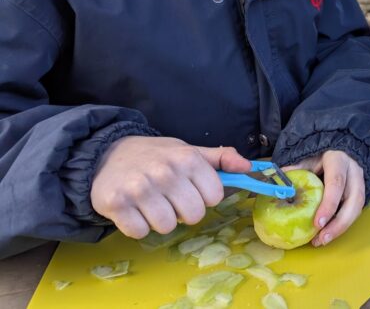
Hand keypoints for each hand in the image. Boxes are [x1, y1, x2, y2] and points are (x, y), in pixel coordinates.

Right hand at [90, 136, 250, 238]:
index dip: (205, 197)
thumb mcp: (188, 151)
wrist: (107, 155)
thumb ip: (220, 159)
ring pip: (166, 227)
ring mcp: (139, 189)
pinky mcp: (116, 204)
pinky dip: (137, 226)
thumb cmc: (155, 156)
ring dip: (159, 220)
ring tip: (151, 204)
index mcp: (187, 159)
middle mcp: (165, 173)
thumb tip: (248, 167)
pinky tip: (134, 210)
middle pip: (193, 215)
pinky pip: (139, 232)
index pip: (214, 196)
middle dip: (184, 212)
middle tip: (171, 200)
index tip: (192, 191)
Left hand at [284, 150, 363, 246]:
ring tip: (322, 241)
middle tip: (322, 238)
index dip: (329, 204)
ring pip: (357, 208)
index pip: (337, 183)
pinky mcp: (360, 194)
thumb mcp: (308, 158)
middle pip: (354, 200)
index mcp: (339, 160)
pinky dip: (341, 225)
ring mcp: (360, 183)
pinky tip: (327, 234)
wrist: (340, 150)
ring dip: (341, 227)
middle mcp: (354, 172)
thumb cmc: (321, 157)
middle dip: (339, 223)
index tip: (318, 223)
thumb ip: (296, 169)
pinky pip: (354, 212)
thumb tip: (277, 182)